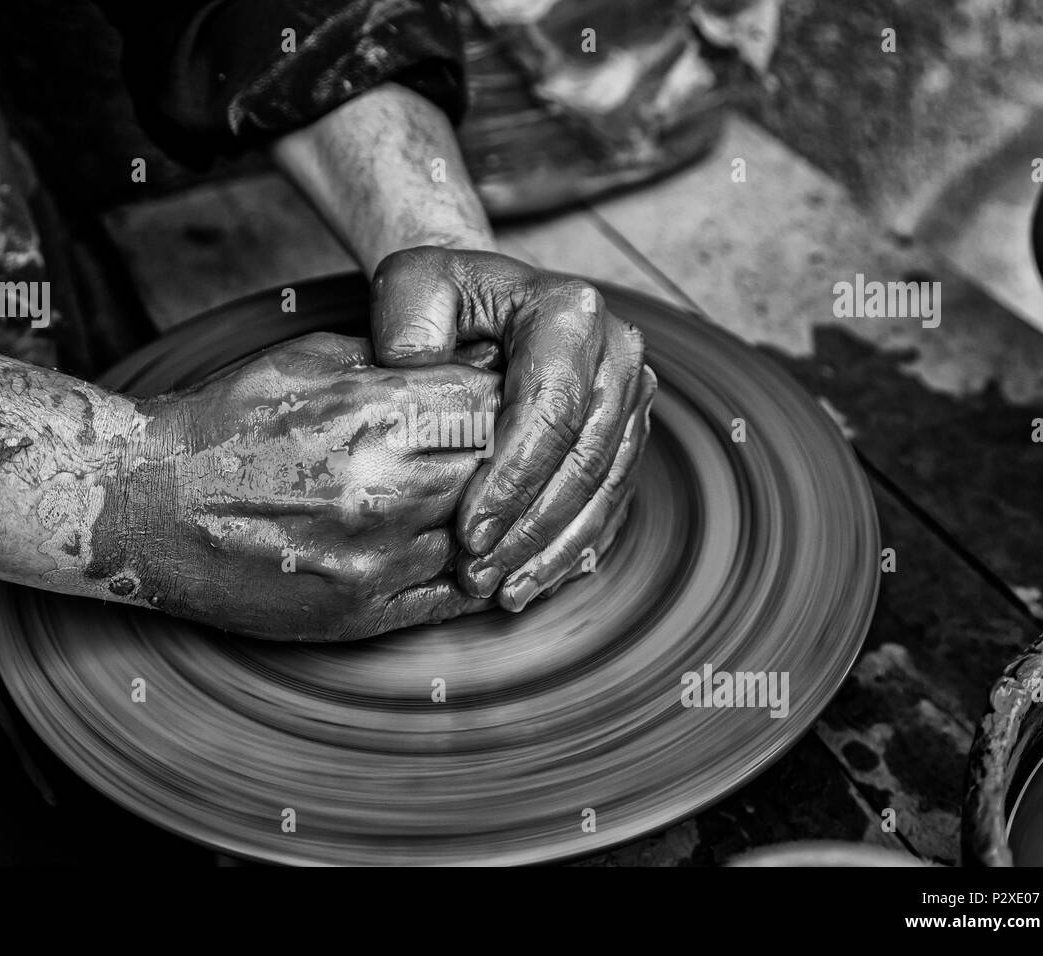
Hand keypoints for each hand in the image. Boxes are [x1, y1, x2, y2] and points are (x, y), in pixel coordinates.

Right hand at [90, 332, 500, 640]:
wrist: (143, 507)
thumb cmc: (225, 423)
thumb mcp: (308, 359)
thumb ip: (396, 360)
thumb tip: (474, 359)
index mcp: (375, 413)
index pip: (492, 400)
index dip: (507, 396)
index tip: (510, 397)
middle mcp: (387, 489)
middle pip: (502, 467)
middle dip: (509, 452)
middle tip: (512, 446)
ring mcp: (378, 560)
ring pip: (487, 533)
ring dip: (494, 513)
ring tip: (491, 495)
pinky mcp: (363, 613)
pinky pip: (455, 595)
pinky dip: (475, 570)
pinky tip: (476, 547)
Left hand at [371, 247, 656, 611]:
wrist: (484, 300)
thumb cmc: (442, 296)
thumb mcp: (413, 284)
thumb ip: (410, 317)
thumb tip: (418, 362)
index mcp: (570, 312)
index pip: (550, 409)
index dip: (512, 480)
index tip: (469, 532)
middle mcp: (618, 352)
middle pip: (584, 459)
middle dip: (530, 527)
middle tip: (479, 574)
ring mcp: (632, 396)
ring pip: (605, 489)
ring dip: (554, 549)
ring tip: (503, 591)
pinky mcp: (629, 434)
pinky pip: (613, 500)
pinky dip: (575, 547)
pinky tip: (535, 580)